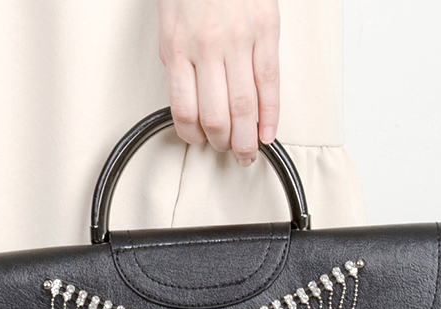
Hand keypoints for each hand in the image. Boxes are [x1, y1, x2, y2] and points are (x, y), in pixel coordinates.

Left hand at [156, 0, 280, 166]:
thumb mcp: (169, 22)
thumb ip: (178, 60)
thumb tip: (189, 98)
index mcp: (178, 47)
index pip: (184, 111)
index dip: (193, 137)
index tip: (199, 142)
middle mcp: (207, 47)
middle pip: (216, 116)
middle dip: (223, 144)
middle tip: (229, 153)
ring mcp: (239, 40)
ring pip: (243, 107)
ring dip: (247, 138)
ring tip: (249, 152)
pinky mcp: (265, 31)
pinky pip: (270, 83)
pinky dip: (270, 114)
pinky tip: (269, 132)